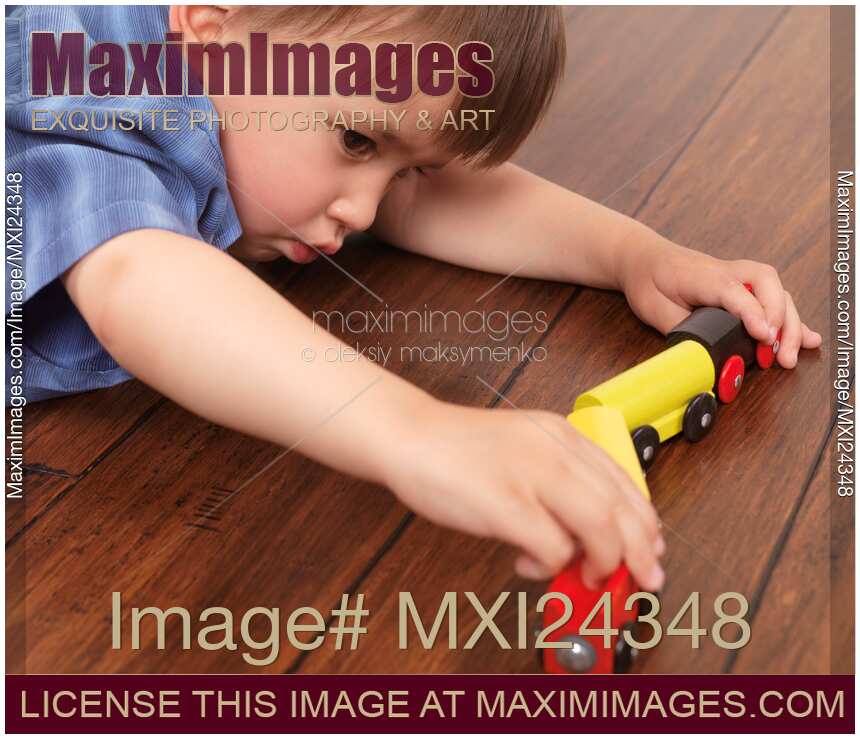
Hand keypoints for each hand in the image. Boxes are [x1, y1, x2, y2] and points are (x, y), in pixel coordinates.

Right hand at [385, 398, 665, 590]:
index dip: (645, 524)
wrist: (410, 436)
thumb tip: (588, 534)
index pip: (625, 483)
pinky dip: (550, 566)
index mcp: (563, 436)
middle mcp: (555, 450)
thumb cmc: (461, 450)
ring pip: (600, 527)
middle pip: (622, 509)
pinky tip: (530, 564)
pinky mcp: (504, 503)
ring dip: (603, 563)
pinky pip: (552, 547)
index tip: (651, 549)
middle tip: (640, 579)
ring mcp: (530, 474)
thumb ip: (559, 483)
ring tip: (586, 576)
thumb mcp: (525, 450)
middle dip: (639, 553)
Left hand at [619, 237, 821, 366]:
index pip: (735, 292)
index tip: (764, 337)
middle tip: (778, 355)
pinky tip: (809, 339)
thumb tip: (702, 353)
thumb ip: (678, 327)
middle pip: (768, 288)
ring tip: (789, 357)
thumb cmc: (648, 279)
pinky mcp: (744, 286)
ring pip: (778, 293)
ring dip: (789, 325)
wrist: (644, 257)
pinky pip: (774, 299)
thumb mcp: (652, 307)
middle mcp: (728, 272)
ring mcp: (740, 277)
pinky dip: (792, 320)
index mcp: (703, 275)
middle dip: (781, 322)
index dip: (753, 314)